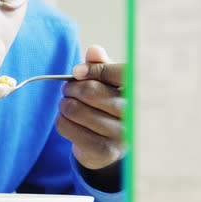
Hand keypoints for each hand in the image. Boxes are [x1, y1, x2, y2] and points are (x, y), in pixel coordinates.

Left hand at [57, 45, 125, 169]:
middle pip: (89, 91)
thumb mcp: (109, 83)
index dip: (92, 69)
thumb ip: (102, 64)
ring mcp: (121, 135)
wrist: (110, 146)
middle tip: (68, 90)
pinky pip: (66, 126)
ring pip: (74, 109)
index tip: (77, 72)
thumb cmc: (109, 106)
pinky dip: (61, 120)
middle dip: (71, 88)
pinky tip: (69, 121)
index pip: (117, 73)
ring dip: (64, 105)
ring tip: (69, 105)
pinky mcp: (104, 151)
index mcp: (140, 92)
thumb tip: (94, 50)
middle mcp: (134, 114)